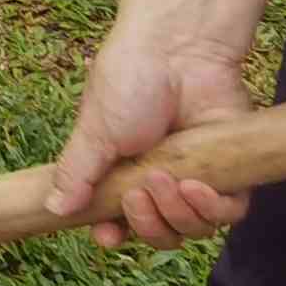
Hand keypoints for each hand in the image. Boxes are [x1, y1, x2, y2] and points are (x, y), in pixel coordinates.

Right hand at [45, 31, 259, 247]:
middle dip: (146, 223)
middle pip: (161, 232)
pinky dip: (212, 209)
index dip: (116, 233)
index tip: (107, 235)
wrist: (177, 50)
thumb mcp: (94, 131)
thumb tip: (52, 208)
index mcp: (125, 171)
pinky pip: (228, 213)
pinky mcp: (233, 171)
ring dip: (176, 213)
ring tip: (163, 179)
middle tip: (135, 194)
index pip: (123, 220)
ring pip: (194, 228)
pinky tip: (194, 186)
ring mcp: (198, 177)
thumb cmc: (130, 81)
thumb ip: (77, 173)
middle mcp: (162, 180)